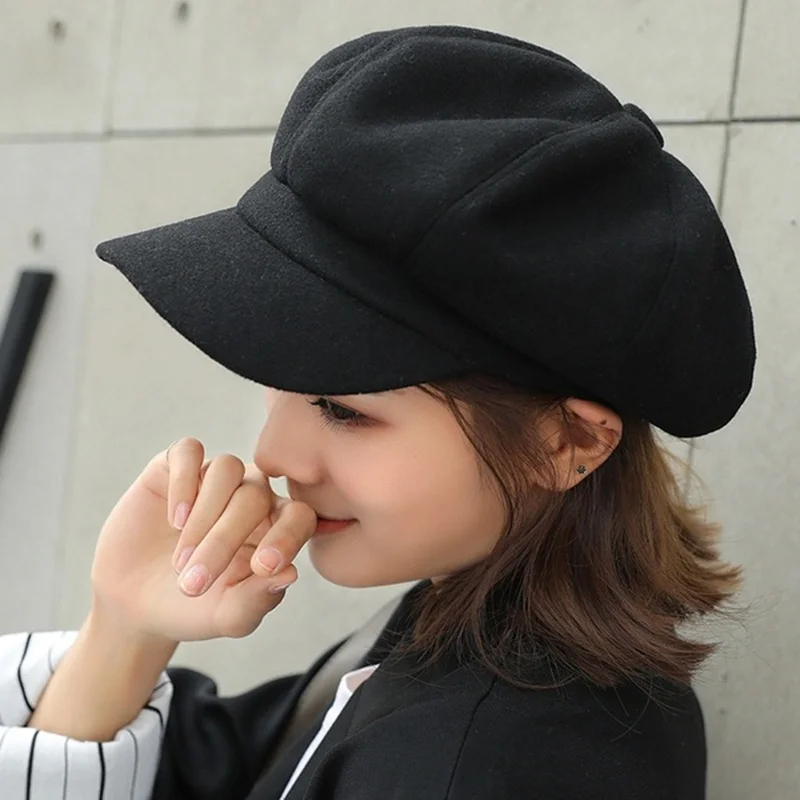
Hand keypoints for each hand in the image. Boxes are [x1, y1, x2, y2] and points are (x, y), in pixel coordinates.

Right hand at [89, 437, 317, 641]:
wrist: (134, 604)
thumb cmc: (192, 608)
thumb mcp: (226, 616)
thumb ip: (257, 600)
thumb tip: (290, 574)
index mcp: (275, 528)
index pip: (299, 516)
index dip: (288, 536)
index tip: (264, 566)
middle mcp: (251, 496)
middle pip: (255, 496)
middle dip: (224, 540)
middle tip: (192, 583)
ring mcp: (214, 479)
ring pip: (227, 468)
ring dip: (204, 514)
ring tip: (180, 560)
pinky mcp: (175, 467)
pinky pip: (189, 451)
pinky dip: (184, 482)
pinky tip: (173, 519)